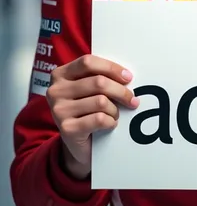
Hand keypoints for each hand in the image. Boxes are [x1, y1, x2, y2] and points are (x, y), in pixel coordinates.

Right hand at [46, 55, 138, 178]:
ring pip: (101, 101)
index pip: (88, 62)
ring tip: (115, 114)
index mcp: (60, 74)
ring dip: (115, 109)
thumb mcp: (88, 89)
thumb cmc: (86, 109)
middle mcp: (56, 90)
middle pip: (98, 82)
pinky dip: (111, 122)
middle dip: (121, 91)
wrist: (76, 143)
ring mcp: (59, 110)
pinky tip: (110, 124)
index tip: (128, 77)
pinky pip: (99, 119)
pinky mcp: (67, 129)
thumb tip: (127, 76)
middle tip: (132, 99)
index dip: (111, 68)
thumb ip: (100, 77)